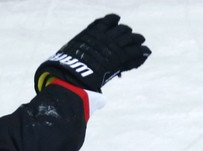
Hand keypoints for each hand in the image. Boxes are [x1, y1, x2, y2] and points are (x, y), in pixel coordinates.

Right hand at [34, 14, 150, 92]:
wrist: (72, 78)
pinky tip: (146, 52)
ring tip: (140, 41)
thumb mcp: (66, 59)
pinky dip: (141, 52)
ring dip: (135, 39)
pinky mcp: (119, 57)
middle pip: (119, 28)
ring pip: (129, 38)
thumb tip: (56, 68)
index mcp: (89, 34)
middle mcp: (102, 37)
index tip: (115, 21)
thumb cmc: (63, 72)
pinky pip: (133, 51)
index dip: (111, 21)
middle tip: (131, 36)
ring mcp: (111, 46)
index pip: (103, 22)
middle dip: (125, 32)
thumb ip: (71, 58)